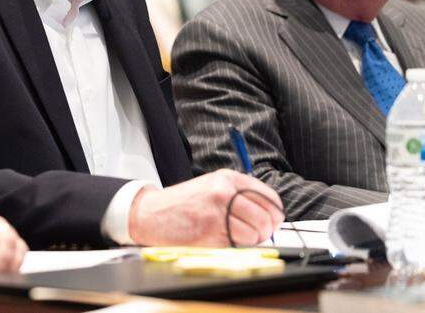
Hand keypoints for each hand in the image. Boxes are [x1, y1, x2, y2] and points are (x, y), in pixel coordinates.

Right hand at [128, 169, 283, 246]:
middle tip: (257, 235)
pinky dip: (235, 246)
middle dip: (266, 231)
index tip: (271, 223)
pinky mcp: (210, 231)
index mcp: (228, 178)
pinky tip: (220, 239)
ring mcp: (218, 211)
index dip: (274, 214)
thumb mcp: (211, 187)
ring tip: (236, 237)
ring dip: (251, 241)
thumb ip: (239, 196)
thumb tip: (269, 216)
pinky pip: (238, 244)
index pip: (269, 198)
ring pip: (255, 233)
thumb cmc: (182, 203)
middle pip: (266, 217)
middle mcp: (225, 192)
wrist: (150, 213)